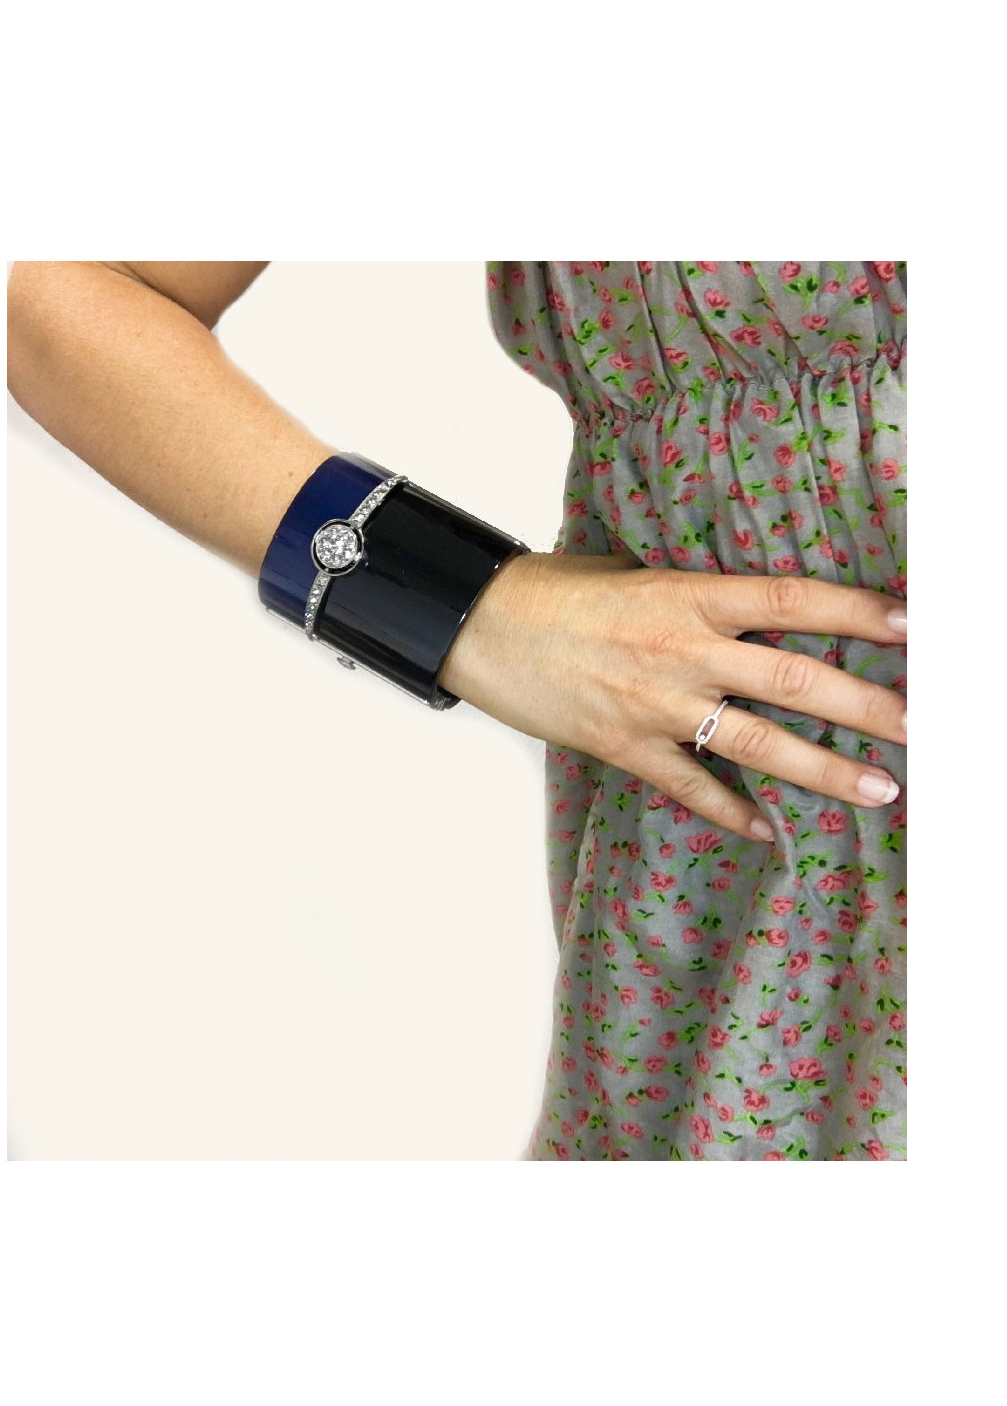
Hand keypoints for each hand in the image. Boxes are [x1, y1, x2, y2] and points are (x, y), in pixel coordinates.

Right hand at [440, 551, 907, 843]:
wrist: (482, 624)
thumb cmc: (555, 591)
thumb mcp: (636, 573)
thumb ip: (697, 597)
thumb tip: (752, 614)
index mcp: (689, 595)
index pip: (793, 601)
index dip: (858, 611)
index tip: (913, 626)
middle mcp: (683, 650)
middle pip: (795, 679)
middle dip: (868, 706)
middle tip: (923, 726)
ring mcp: (656, 704)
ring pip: (758, 743)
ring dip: (826, 770)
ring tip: (881, 790)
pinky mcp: (624, 746)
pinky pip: (691, 788)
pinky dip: (733, 812)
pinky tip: (770, 832)